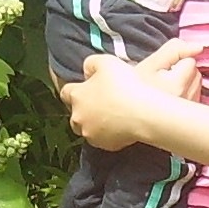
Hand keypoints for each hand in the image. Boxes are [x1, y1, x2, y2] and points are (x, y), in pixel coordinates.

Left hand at [59, 39, 201, 149]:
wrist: (142, 113)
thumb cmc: (123, 85)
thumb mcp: (105, 62)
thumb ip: (90, 63)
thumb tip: (87, 71)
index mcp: (77, 97)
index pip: (66, 92)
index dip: (75, 87)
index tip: (87, 85)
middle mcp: (78, 118)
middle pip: (75, 112)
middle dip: (85, 107)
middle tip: (103, 99)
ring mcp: (90, 134)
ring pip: (88, 127)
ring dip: (95, 121)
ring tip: (113, 112)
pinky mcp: (105, 145)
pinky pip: (103, 138)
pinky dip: (109, 132)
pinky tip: (122, 123)